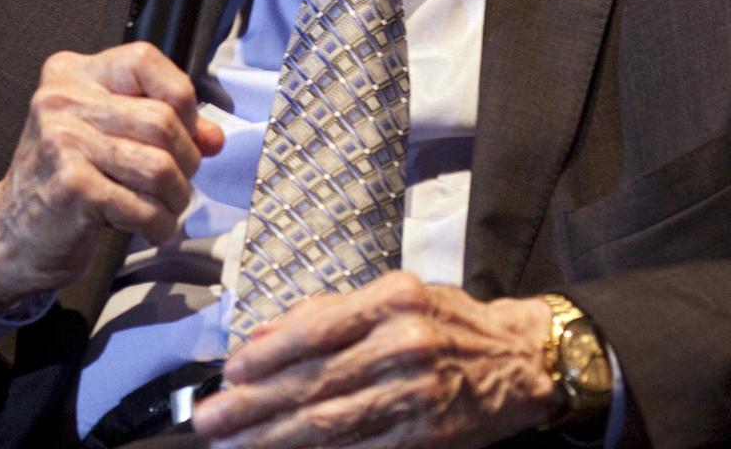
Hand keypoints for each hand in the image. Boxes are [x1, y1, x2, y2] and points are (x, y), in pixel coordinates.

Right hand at [0, 42, 224, 309]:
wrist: (10, 235)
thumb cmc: (67, 179)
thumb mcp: (110, 135)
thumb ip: (164, 125)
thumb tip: (214, 137)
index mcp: (74, 74)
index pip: (145, 60)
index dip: (180, 94)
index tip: (187, 126)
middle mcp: (62, 99)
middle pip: (162, 119)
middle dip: (186, 158)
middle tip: (179, 180)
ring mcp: (62, 141)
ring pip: (158, 165)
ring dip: (176, 196)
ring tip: (167, 207)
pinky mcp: (69, 186)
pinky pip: (141, 205)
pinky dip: (159, 223)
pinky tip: (151, 228)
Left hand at [192, 271, 555, 448]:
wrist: (519, 360)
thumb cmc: (446, 321)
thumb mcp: (394, 296)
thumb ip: (329, 313)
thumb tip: (262, 335)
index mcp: (394, 298)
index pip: (318, 329)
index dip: (268, 355)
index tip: (229, 373)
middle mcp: (405, 343)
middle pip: (316, 382)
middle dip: (255, 406)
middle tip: (211, 421)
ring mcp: (417, 395)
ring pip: (332, 425)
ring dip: (274, 440)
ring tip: (233, 446)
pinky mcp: (427, 437)